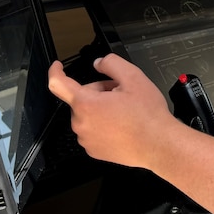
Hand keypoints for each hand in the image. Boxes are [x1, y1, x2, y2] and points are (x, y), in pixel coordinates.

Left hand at [48, 54, 176, 168]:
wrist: (158, 144)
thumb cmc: (147, 116)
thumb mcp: (134, 77)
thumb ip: (111, 64)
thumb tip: (99, 63)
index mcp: (86, 104)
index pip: (58, 84)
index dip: (56, 71)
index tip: (57, 67)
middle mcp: (81, 123)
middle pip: (82, 99)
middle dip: (99, 92)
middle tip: (122, 95)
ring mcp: (86, 139)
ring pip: (88, 115)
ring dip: (102, 109)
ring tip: (125, 113)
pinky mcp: (94, 150)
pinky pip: (93, 131)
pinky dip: (104, 125)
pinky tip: (123, 126)